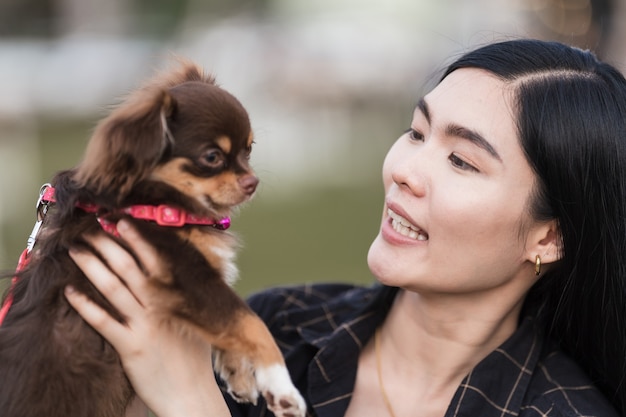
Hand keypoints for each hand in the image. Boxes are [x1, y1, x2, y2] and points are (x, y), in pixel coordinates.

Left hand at [64, 220, 230, 416]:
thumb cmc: (196, 359)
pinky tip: (70, 292)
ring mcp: (144, 325)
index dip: (137, 240)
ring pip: (114, 289)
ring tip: (77, 250)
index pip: (155, 260)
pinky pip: (104, 322)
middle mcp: (160, 306)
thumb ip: (190, 297)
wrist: (192, 394)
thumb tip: (185, 275)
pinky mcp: (131, 347)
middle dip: (109, 246)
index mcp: (177, 297)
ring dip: (93, 266)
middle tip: (92, 229)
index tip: (122, 223)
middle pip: (130, 268)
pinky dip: (86, 306)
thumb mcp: (202, 320)